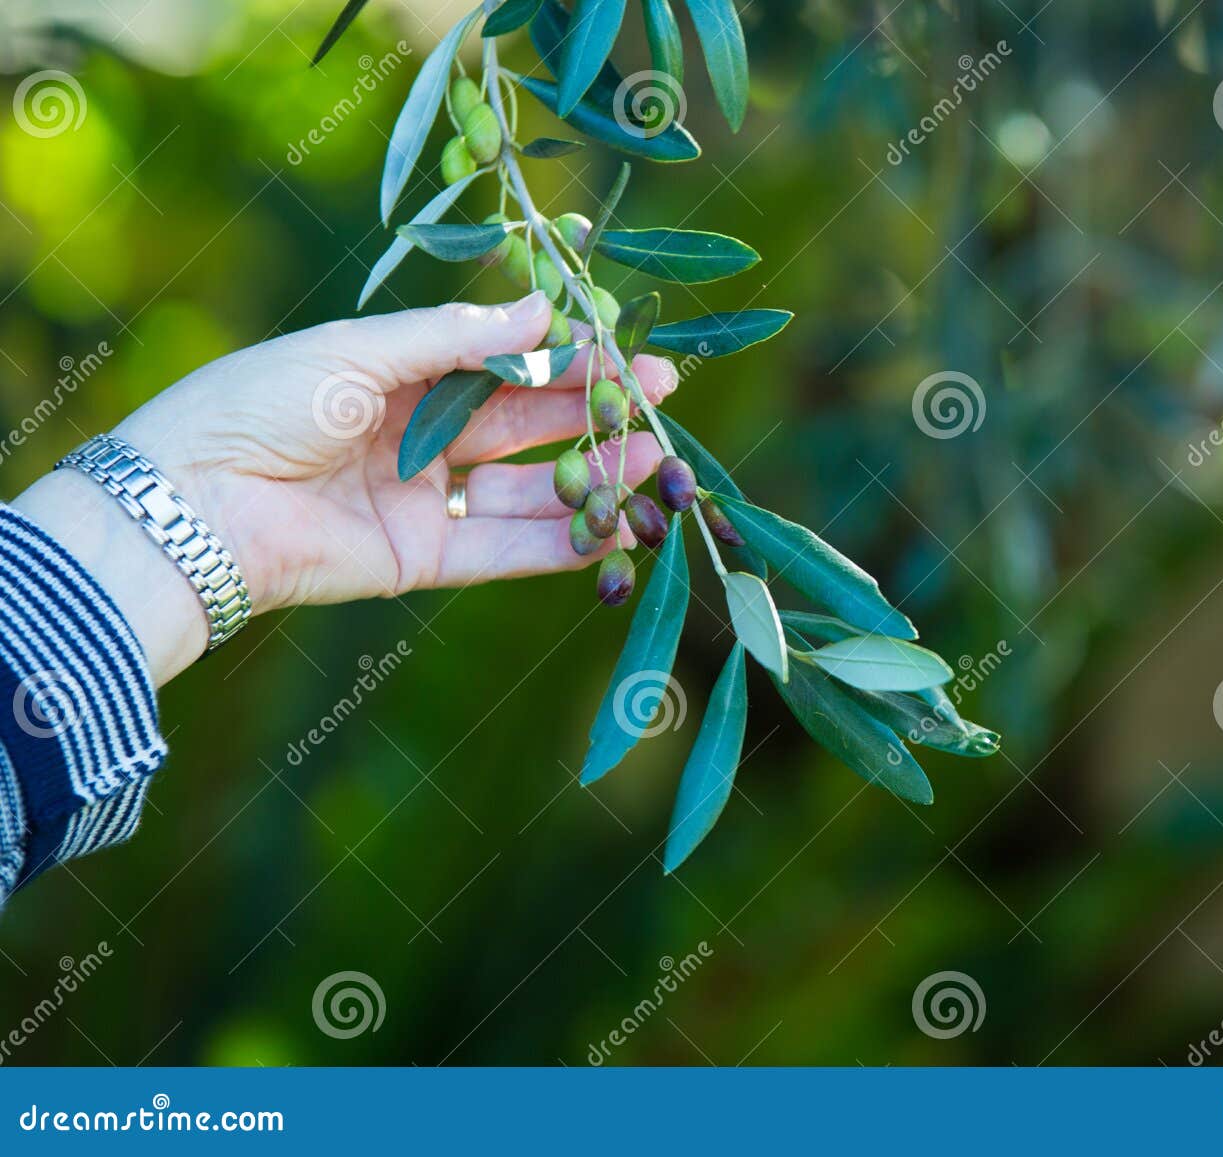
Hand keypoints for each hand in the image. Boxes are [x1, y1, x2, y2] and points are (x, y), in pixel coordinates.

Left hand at [11, 292, 678, 684]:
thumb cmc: (259, 404)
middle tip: (663, 397)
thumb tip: (545, 310)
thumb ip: (456, 339)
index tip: (626, 344)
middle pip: (526, 424)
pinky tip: (617, 525)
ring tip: (656, 460)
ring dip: (593, 476)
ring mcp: (425, 501)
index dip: (564, 356)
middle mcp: (419, 436)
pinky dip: (563, 542)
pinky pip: (507, 549)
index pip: (501, 363)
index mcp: (398, 374)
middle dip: (595, 410)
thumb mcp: (361, 351)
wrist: (193, 505)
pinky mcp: (424, 561)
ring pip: (528, 489)